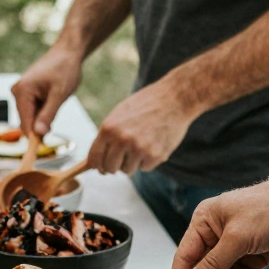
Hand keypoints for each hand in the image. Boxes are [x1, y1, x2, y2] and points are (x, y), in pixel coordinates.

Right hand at [12, 46, 83, 136]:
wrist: (68, 52)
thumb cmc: (65, 69)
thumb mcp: (59, 94)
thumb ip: (48, 115)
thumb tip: (38, 135)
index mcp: (22, 92)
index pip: (25, 124)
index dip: (34, 139)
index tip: (43, 150)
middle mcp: (17, 92)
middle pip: (26, 122)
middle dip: (40, 127)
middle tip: (56, 120)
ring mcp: (20, 93)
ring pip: (30, 118)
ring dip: (43, 119)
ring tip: (56, 104)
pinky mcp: (26, 93)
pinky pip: (33, 111)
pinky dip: (43, 113)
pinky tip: (52, 103)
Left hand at [87, 78, 201, 175]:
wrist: (174, 98)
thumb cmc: (146, 104)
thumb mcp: (120, 114)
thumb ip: (107, 135)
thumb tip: (95, 160)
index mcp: (109, 128)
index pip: (94, 158)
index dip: (97, 166)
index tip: (100, 168)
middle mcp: (121, 140)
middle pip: (109, 168)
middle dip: (114, 167)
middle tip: (122, 159)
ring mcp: (138, 149)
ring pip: (127, 170)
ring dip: (132, 162)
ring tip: (141, 144)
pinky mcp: (154, 156)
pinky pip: (144, 168)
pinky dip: (148, 160)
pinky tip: (154, 144)